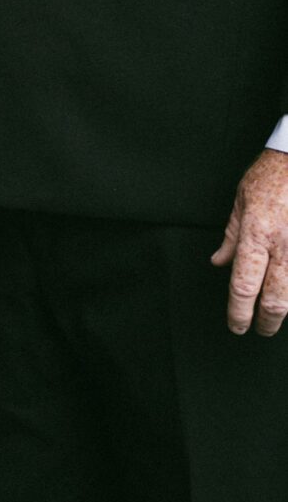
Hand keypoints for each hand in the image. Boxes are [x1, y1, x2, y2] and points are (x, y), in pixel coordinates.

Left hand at [211, 149, 287, 335]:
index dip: (238, 313)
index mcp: (257, 233)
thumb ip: (232, 236)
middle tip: (261, 329)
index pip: (243, 285)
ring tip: (278, 315)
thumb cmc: (273, 173)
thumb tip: (220, 262)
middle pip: (276, 299)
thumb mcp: (242, 200)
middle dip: (267, 322)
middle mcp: (284, 244)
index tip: (237, 325)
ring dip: (287, 310)